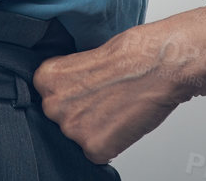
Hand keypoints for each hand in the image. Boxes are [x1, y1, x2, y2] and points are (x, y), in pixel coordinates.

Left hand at [32, 20, 197, 165]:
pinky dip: (112, 143)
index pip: (49, 95)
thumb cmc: (130, 53)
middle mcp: (53, 106)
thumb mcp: (84, 55)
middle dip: (80, 112)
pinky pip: (98, 153)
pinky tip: (124, 122)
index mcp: (46, 79)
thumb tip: (69, 91)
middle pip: (61, 117)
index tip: (85, 89)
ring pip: (80, 137)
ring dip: (96, 128)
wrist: (159, 64)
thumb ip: (69, 78)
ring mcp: (73, 130)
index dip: (71, 93)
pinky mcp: (95, 149)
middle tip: (104, 99)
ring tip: (118, 107)